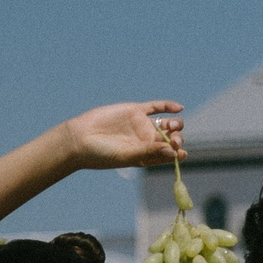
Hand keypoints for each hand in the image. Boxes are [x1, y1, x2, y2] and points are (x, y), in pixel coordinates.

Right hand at [63, 101, 184, 170]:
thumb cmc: (102, 155)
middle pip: (171, 138)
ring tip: (172, 126)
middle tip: (173, 139)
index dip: (178, 154)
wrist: (81, 138)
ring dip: (175, 124)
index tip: (182, 154)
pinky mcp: (135, 110)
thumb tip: (173, 152)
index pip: (168, 155)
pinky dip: (168, 106)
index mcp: (146, 156)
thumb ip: (150, 152)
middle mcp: (147, 141)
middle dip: (176, 139)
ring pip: (167, 123)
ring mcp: (142, 125)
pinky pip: (156, 106)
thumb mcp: (128, 156)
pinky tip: (178, 108)